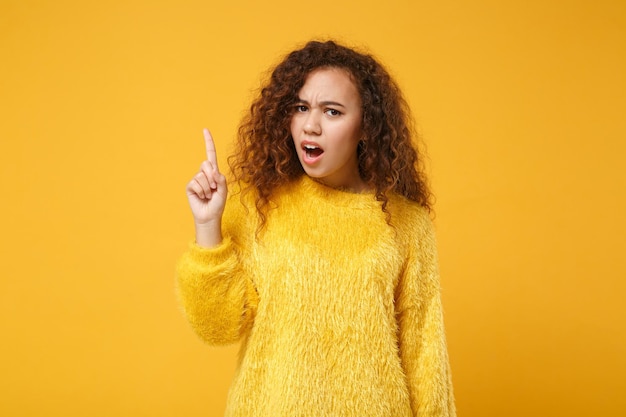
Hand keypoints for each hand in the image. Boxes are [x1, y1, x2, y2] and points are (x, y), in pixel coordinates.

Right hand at [186, 129, 226, 245]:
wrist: (209, 216)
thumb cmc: (218, 204)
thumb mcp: (224, 191)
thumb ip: (221, 179)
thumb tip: (213, 171)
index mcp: (214, 172)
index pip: (210, 154)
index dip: (208, 142)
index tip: (205, 129)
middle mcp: (204, 173)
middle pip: (207, 164)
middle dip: (212, 178)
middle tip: (213, 189)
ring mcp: (196, 179)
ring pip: (202, 176)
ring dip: (208, 188)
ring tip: (208, 195)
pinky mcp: (190, 186)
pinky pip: (196, 183)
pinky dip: (202, 191)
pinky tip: (202, 197)